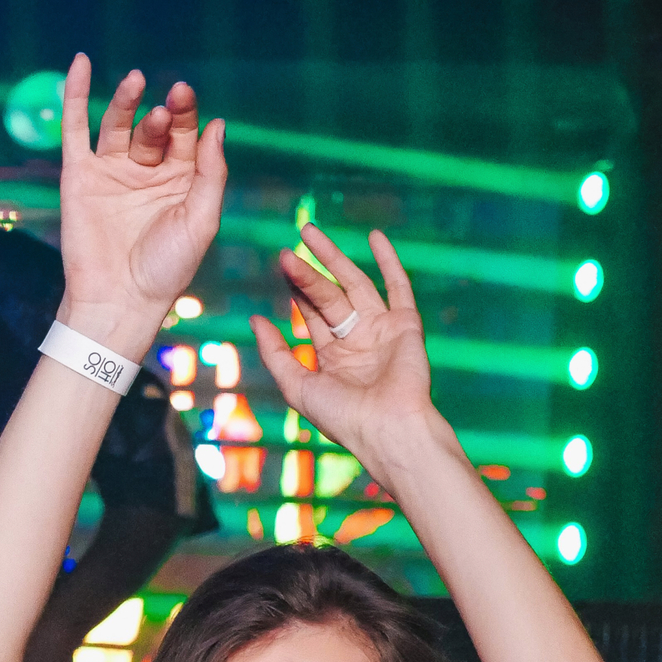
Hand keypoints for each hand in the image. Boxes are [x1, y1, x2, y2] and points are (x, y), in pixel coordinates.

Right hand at [57, 56, 226, 347]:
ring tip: (136, 81)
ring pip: (119, 123)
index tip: (186, 97)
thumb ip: (211, 173)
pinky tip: (80, 63)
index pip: (186, 135)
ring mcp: (111, 172)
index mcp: (180, 181)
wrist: (119, 300)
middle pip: (155, 128)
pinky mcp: (79, 175)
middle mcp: (146, 172)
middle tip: (167, 107)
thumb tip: (217, 124)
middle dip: (162, 115)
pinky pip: (75, 128)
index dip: (187, 114)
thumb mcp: (201, 220)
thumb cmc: (166, 269)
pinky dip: (74, 95)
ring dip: (127, 100)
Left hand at [249, 226, 435, 465]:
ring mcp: (382, 331)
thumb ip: (275, 354)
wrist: (387, 428)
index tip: (281, 264)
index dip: (295, 289)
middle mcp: (357, 341)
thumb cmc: (342, 417)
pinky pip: (398, 288)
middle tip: (287, 249)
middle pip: (328, 296)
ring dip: (335, 258)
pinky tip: (375, 237)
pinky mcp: (406, 326)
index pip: (311, 314)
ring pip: (355, 285)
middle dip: (307, 273)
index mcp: (333, 358)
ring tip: (310, 233)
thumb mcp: (296, 386)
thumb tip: (255, 320)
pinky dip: (389, 262)